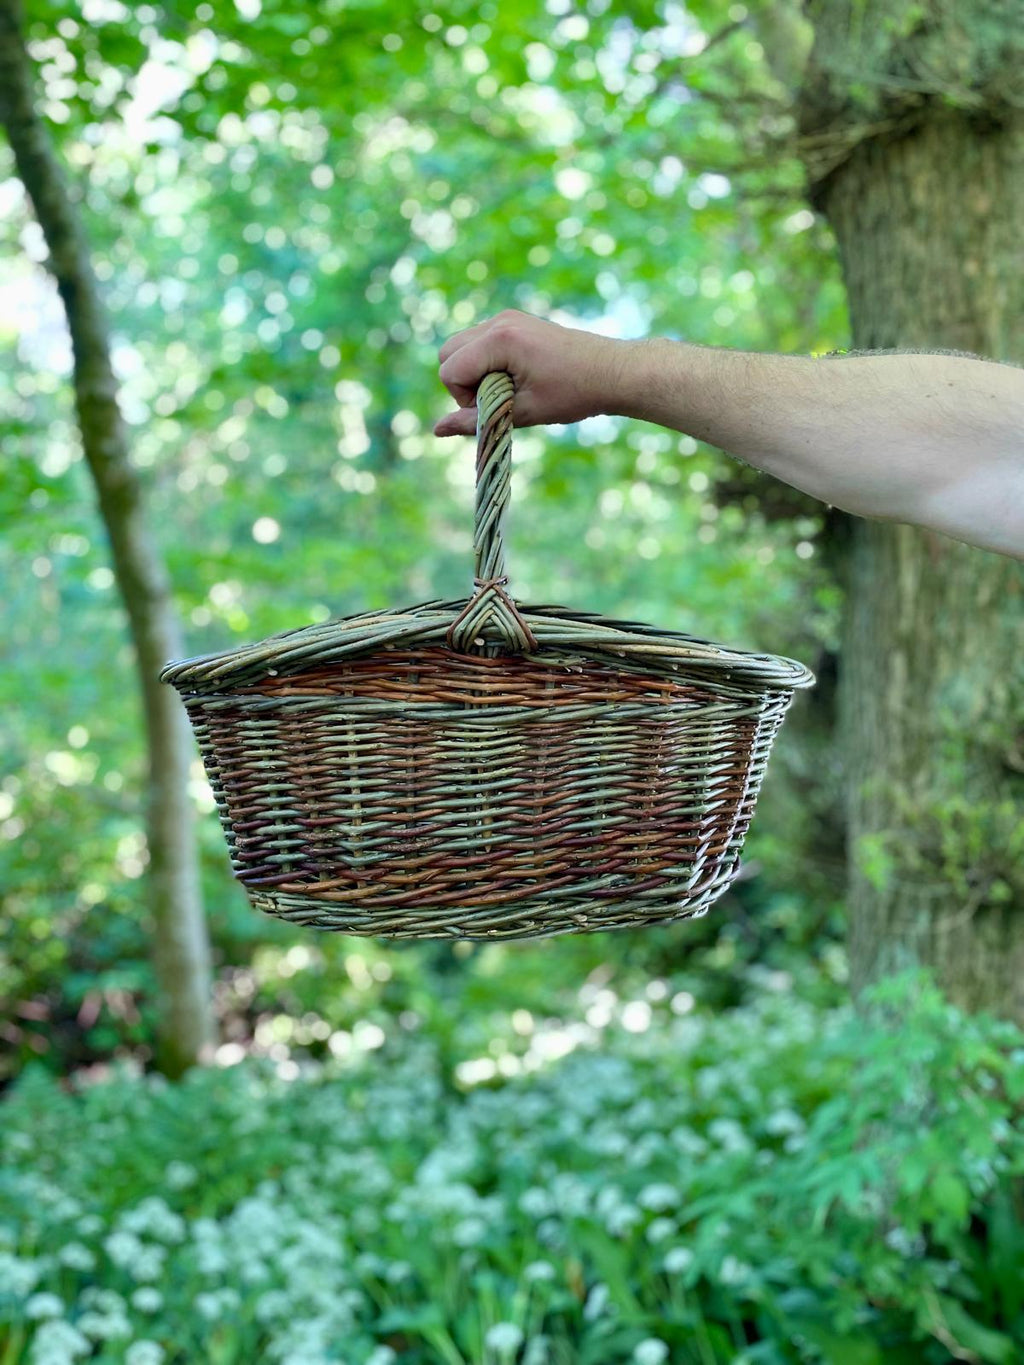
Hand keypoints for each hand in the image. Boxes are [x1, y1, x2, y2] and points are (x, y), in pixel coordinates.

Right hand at [433, 309, 624, 435]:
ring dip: (475, 372)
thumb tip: (436, 431)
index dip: (464, 398)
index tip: (496, 407)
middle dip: (463, 382)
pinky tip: (517, 376)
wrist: (612, 371)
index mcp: (499, 339)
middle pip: (448, 353)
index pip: (449, 370)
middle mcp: (499, 321)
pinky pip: (480, 342)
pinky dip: (488, 362)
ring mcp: (507, 318)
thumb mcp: (520, 413)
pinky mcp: (514, 322)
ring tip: (509, 388)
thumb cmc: (572, 395)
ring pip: (461, 346)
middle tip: (498, 398)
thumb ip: (474, 421)